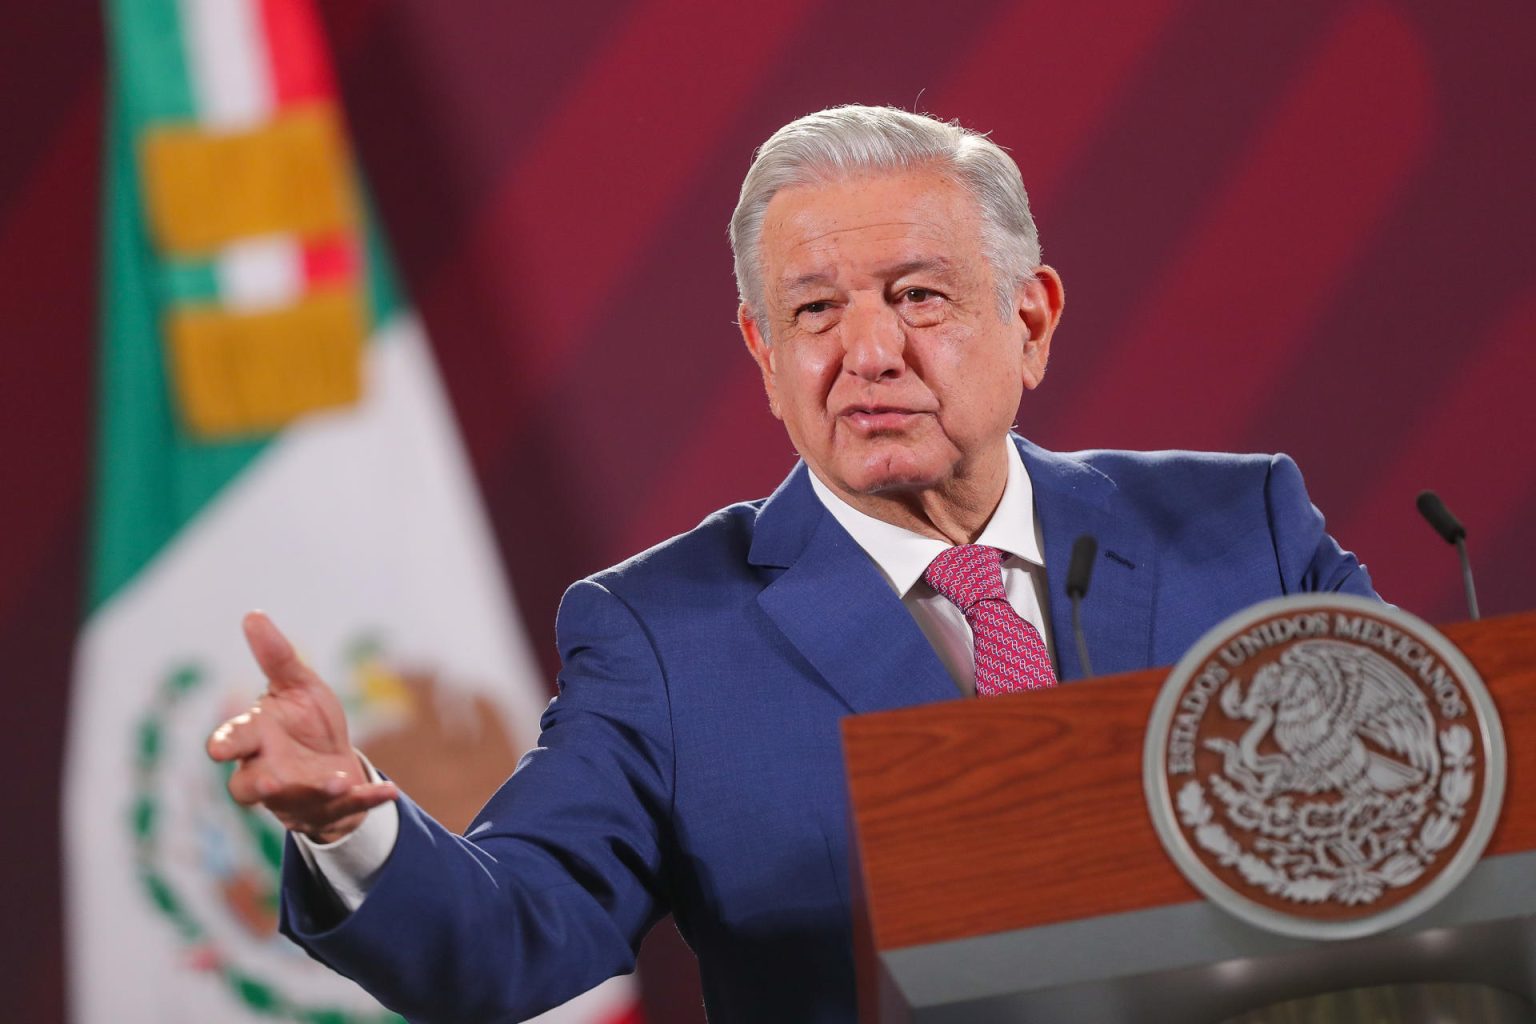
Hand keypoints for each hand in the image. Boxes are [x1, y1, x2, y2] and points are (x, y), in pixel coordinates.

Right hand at [207, 611, 396, 843]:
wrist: (332, 758)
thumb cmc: (304, 721)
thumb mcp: (298, 686)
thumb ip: (277, 657)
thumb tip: (253, 614)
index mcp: (255, 739)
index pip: (231, 741)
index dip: (224, 744)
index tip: (218, 748)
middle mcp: (267, 772)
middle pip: (248, 786)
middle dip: (259, 785)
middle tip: (270, 783)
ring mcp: (297, 796)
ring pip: (298, 800)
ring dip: (318, 792)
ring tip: (339, 781)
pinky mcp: (330, 809)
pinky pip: (349, 809)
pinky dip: (368, 799)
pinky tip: (390, 790)